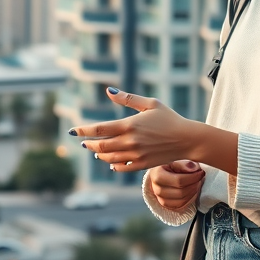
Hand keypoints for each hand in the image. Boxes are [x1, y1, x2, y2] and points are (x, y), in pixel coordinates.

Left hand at [68, 87, 197, 172]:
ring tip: (96, 151)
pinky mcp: (142, 165)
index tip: (73, 131)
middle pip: (100, 146)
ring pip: (109, 158)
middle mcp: (130, 142)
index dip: (84, 131)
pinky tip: (111, 161)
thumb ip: (128, 98)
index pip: (99, 129)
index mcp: (130, 125)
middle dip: (89, 144)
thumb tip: (109, 91)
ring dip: (99, 154)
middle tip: (83, 142)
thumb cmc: (169, 118)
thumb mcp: (150, 103)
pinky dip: (113, 165)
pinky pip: (121, 167)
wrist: (186, 139)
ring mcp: (135, 155)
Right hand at [149, 160, 204, 210]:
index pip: (179, 180)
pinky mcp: (165, 204)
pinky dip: (189, 199)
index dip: (193, 177)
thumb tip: (195, 168)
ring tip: (197, 183)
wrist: (160, 171)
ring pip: (181, 200)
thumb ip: (184, 163)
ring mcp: (160, 198)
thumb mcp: (174, 159)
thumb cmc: (168, 164)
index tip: (200, 172)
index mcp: (157, 175)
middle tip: (200, 177)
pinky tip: (192, 190)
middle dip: (194, 185)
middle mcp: (157, 188)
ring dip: (193, 192)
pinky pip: (180, 205)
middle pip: (181, 192)